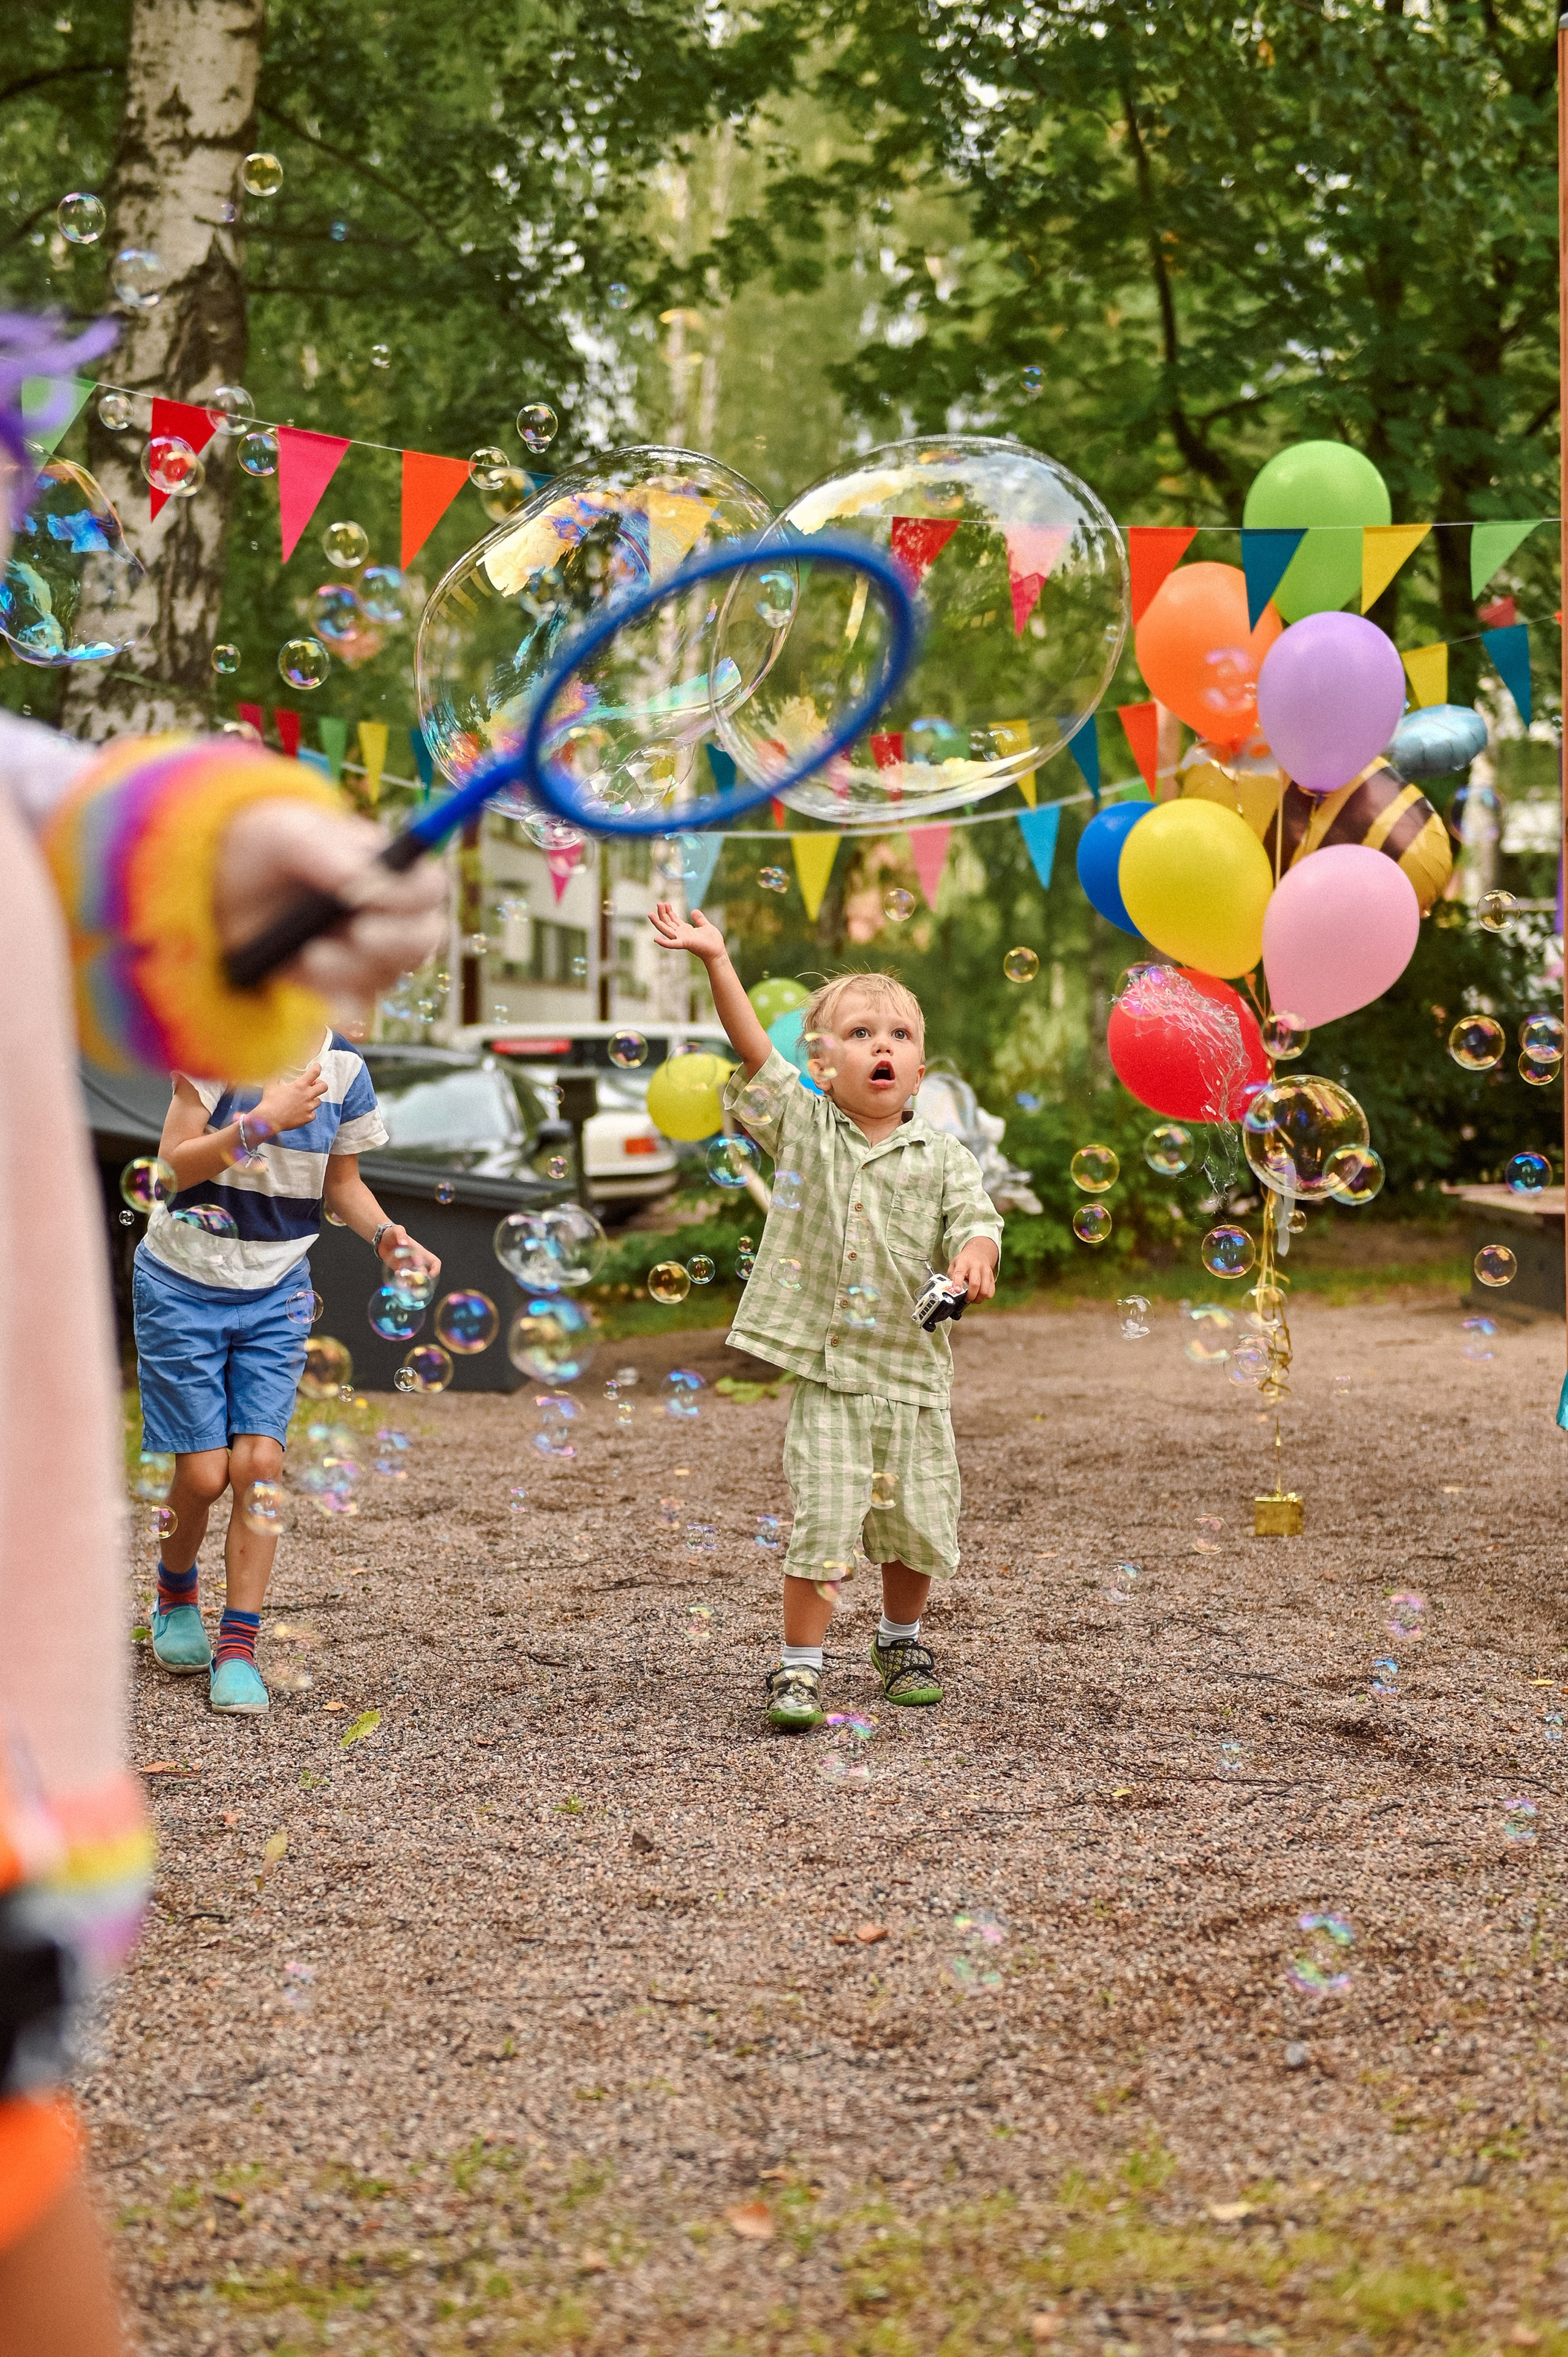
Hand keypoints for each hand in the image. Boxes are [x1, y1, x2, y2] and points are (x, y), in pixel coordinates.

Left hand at [213, 799, 448, 1013]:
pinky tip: (298, 971)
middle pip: (425, 939)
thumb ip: (326, 850)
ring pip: (388, 975)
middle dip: (397, 941)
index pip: (428, 887)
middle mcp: (385, 915)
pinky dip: (328, 992)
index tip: (367, 895)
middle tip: (359, 933)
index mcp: (385, 869)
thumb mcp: (281, 833)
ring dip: (352, 968)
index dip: (410, 895)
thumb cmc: (254, 850)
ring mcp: (364, 955)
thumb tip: (364, 882)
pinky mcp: (336, 988)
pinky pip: (352, 1003)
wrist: (211, 892)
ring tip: (309, 954)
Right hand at [255, 1061, 327, 1135]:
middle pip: (324, 1087)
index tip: (317, 1067)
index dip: (317, 1068)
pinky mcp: (308, 1118)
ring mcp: (309, 1107)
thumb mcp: (271, 1085)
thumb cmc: (269, 1102)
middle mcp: (307, 1095)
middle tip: (314, 1085)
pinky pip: (313, 1114)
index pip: (315, 1072)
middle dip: (320, 1084)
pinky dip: (309, 1112)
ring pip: (319, 1101)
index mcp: (300, 1085)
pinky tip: (301, 1112)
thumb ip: (276, 1077)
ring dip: (313, 1099)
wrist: (269, 1120)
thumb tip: (275, 1072)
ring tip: (305, 1100)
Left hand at [377, 1224, 440, 1284]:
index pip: (434, 1262)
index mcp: (420, 1252)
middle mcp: (416, 1262)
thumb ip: (401, 1234)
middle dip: (420, 1279)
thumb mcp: (397, 1230)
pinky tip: (397, 1275)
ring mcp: (408, 1267)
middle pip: (424, 1275)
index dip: (435, 1269)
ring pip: (414, 1281)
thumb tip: (403, 1242)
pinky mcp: (399, 1271)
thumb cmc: (392, 1233)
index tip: (430, 1275)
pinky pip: (403, 1280)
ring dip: (411, 1283)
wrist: (382, 1239)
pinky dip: (402, 1282)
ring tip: (403, 1281)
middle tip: (410, 1277)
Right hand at [648, 900, 726, 961]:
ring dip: (658, 923)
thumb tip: (693, 911)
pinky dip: (664, 943)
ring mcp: (681, 939)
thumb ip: (699, 919)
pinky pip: (673, 944)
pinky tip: (655, 939)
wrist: (718, 952)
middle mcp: (681, 934)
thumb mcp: (706, 926)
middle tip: (658, 902)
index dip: (668, 911)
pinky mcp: (685, 944)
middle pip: (668, 923)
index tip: (665, 902)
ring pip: (666, 930)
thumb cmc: (713, 941)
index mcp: (685, 930)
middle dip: (662, 913)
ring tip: (650, 914)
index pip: (673, 920)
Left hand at [947, 1239, 997, 1303]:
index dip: (958, 1283)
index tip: (957, 1291)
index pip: (960, 1272)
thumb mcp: (954, 1264)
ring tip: (973, 1298)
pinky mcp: (992, 1277)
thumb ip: (951, 1277)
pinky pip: (991, 1292)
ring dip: (978, 1299)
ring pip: (984, 1290)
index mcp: (964, 1262)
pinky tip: (979, 1294)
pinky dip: (985, 1297)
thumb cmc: (964, 1261)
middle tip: (966, 1299)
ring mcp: (986, 1272)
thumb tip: (951, 1290)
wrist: (979, 1252)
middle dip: (970, 1296)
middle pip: (975, 1284)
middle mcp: (976, 1266)